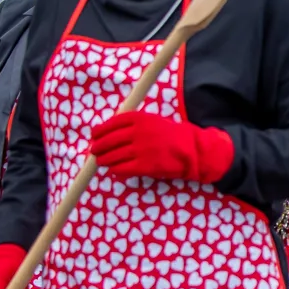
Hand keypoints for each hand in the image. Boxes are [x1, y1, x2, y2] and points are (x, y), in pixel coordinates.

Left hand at [90, 111, 234, 183]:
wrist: (193, 150)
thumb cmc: (173, 136)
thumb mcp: (155, 122)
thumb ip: (135, 125)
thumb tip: (111, 133)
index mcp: (140, 118)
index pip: (112, 124)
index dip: (100, 130)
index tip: (94, 135)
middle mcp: (138, 132)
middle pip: (109, 141)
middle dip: (98, 147)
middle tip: (94, 151)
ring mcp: (141, 150)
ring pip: (113, 156)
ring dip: (104, 160)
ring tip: (102, 162)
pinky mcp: (145, 166)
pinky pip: (122, 169)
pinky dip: (115, 170)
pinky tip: (114, 170)